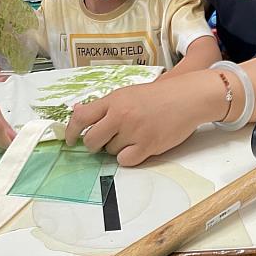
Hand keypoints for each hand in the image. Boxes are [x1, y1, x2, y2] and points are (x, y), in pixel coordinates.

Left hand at [64, 73, 217, 166]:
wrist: (186, 98)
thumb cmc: (157, 96)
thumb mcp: (126, 93)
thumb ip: (103, 105)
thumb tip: (77, 111)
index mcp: (114, 100)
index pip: (81, 117)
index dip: (71, 131)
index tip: (70, 139)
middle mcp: (120, 115)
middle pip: (92, 140)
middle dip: (94, 145)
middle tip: (103, 142)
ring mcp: (134, 131)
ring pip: (110, 151)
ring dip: (116, 148)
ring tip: (131, 136)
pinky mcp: (148, 145)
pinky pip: (125, 161)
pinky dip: (128, 157)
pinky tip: (137, 147)